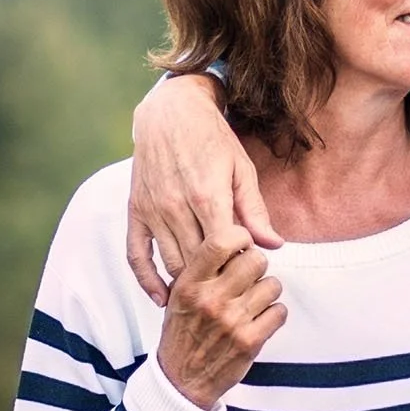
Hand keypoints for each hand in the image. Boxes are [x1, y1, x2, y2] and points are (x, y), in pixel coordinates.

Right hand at [126, 73, 282, 304]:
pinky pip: (136, 255)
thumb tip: (273, 246)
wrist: (171, 112)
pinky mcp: (135, 211)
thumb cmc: (213, 139)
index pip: (225, 247)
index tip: (253, 269)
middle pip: (198, 261)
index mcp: (207, 195)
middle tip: (234, 286)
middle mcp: (176, 205)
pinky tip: (163, 298)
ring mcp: (153, 209)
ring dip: (190, 283)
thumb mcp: (242, 169)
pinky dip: (147, 281)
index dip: (240, 264)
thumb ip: (255, 210)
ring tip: (209, 294)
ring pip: (171, 263)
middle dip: (218, 278)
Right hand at [155, 227, 285, 408]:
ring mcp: (231, 321)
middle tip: (248, 278)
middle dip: (257, 266)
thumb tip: (237, 240)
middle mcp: (210, 300)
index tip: (243, 244)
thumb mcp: (180, 295)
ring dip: (267, 292)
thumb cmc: (183, 332)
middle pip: (256, 259)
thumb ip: (204, 268)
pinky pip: (280, 311)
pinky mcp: (250, 341)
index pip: (221, 242)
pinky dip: (274, 315)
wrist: (181, 380)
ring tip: (252, 302)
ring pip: (272, 284)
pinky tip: (259, 320)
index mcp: (190, 284)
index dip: (240, 236)